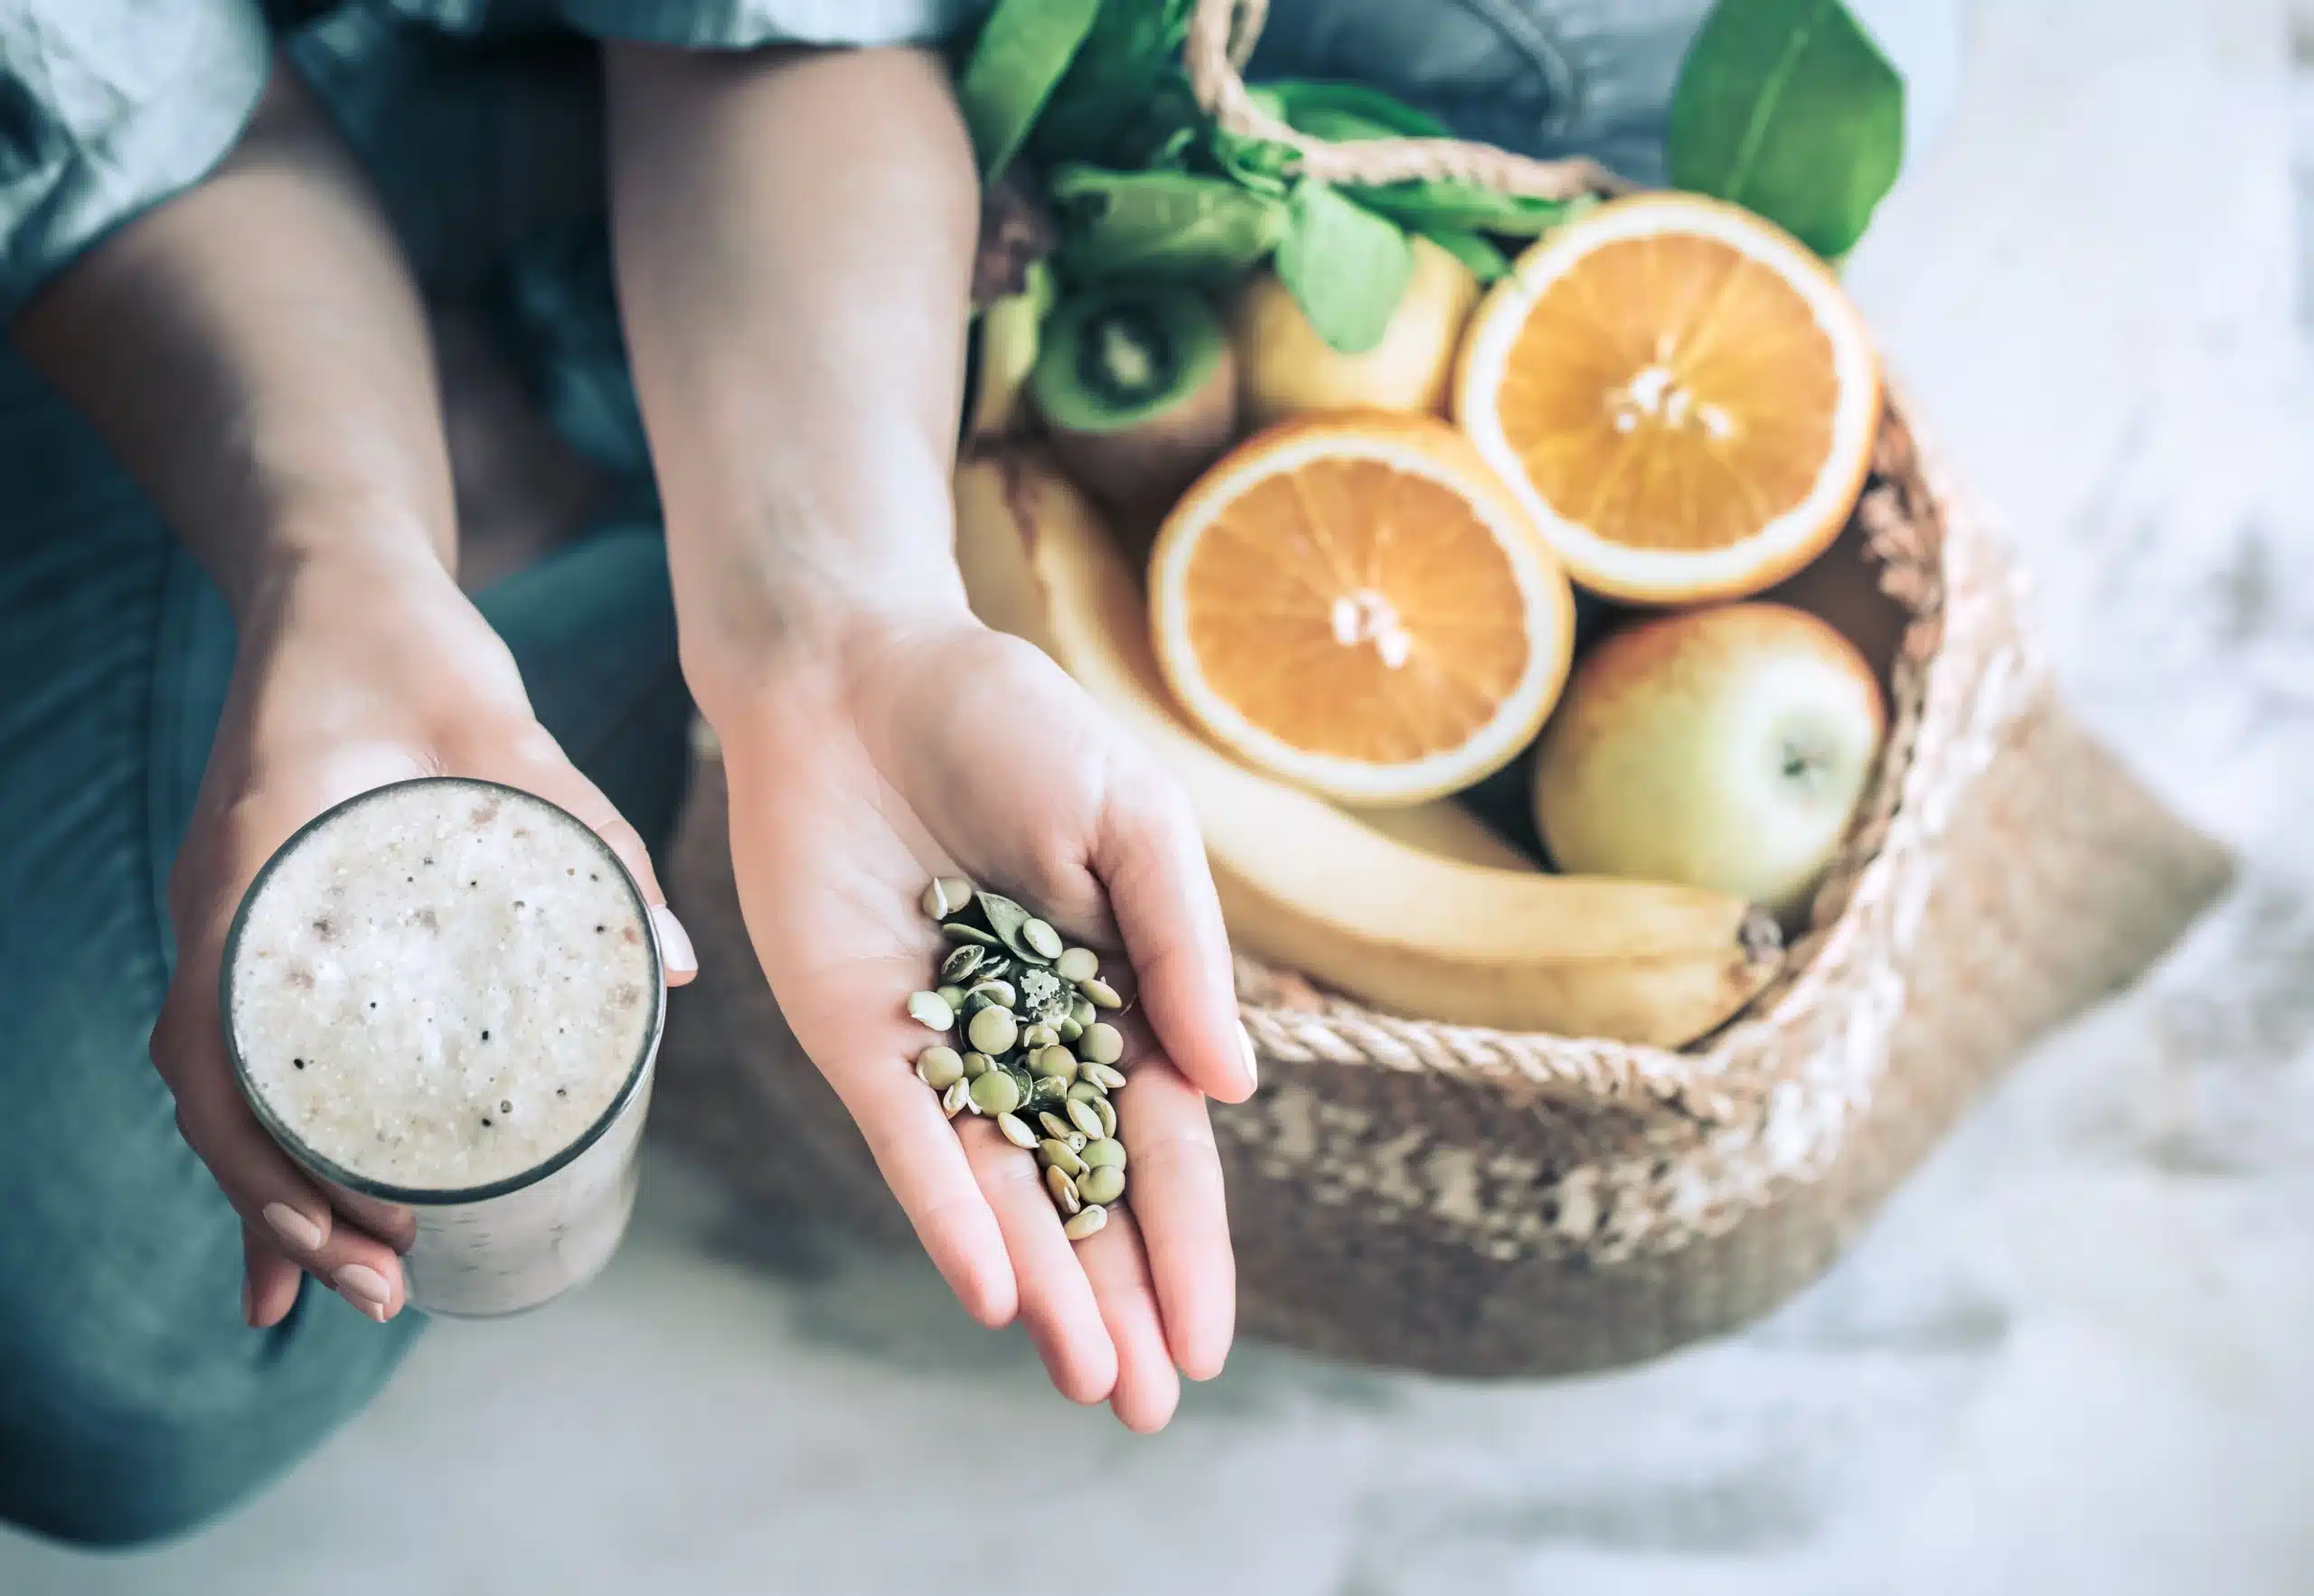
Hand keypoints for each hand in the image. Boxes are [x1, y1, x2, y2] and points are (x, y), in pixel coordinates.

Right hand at [153, 552, 695, 1327]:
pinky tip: (316, 1205)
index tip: (369, 1241)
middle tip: (383, 1295)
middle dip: (286, 1218)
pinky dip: (274, 1135)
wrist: (337, 582)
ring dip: (272, 1196)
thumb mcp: (505, 730)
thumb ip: (592, 837)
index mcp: (248, 881)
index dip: (279, 1176)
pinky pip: (248, 1049)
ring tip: (345, 1292)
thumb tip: (684, 966)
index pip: (220, 1069)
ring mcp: (230, 925)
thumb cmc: (409, 645)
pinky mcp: (265, 923)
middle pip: (218, 1108)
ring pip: (224, 1095)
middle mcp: (217, 917)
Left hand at [711, 606, 1256, 1430]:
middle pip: (1082, 1193)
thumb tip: (1236, 1089)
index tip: (1211, 1343)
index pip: (1160, 1145)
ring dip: (1046, 1285)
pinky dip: (950, 1209)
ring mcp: (939, 1044)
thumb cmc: (1012, 721)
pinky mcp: (853, 1032)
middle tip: (1150, 1408)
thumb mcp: (1132, 821)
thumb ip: (1181, 951)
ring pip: (1000, 1190)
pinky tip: (994, 1285)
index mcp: (1112, 994)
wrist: (859, 665)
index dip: (1188, 1245)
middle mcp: (1026, 1039)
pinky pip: (907, 1137)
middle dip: (1120, 1300)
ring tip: (1092, 1382)